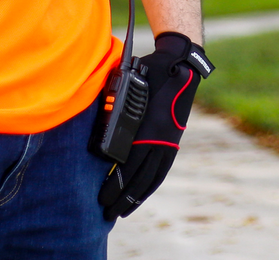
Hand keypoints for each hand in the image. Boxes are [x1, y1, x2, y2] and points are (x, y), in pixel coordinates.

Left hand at [97, 32, 212, 219]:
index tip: (102, 197)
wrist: (181, 65)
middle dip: (123, 198)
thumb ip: (116, 105)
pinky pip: (162, 168)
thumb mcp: (130, 84)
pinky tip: (143, 191)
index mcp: (149, 128)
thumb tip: (97, 122)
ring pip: (153, 177)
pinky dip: (151, 184)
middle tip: (107, 213)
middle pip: (140, 178)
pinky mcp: (173, 140)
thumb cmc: (151, 70)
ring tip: (124, 210)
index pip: (129, 164)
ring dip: (138, 196)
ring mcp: (169, 141)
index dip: (115, 184)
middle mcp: (161, 140)